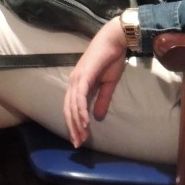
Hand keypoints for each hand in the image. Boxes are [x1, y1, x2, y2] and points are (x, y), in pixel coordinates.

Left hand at [63, 18, 128, 145]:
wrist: (115, 41)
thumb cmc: (111, 59)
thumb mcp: (108, 84)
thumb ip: (102, 100)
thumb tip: (97, 118)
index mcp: (77, 84)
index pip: (71, 108)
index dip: (74, 124)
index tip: (80, 138)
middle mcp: (73, 82)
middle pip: (68, 110)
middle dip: (73, 128)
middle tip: (78, 143)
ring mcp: (76, 79)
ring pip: (73, 106)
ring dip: (77, 123)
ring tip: (82, 137)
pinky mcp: (83, 76)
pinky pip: (80, 97)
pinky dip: (81, 111)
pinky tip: (85, 122)